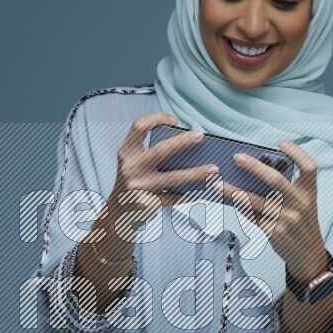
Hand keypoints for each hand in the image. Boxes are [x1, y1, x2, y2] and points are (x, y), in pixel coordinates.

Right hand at [88, 111, 219, 244]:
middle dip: (183, 142)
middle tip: (201, 136)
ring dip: (196, 173)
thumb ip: (151, 154)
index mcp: (126, 153)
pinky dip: (189, 194)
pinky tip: (202, 192)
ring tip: (214, 169)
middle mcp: (130, 168)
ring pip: (173, 178)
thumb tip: (189, 147)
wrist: (118, 214)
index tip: (175, 121)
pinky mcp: (147, 203)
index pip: (138, 127)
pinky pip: (174, 197)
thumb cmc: (134, 183)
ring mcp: (139, 187)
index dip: (156, 118)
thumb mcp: (134, 165)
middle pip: (160, 150)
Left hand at [212, 140, 327, 282]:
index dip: (296, 152)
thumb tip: (257, 169)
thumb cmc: (302, 223)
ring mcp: (285, 219)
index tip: (281, 143)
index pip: (309, 167)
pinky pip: (251, 216)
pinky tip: (228, 200)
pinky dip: (239, 207)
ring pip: (255, 201)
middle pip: (275, 180)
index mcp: (309, 193)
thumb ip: (288, 188)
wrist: (308, 255)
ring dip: (233, 191)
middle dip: (254, 167)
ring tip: (217, 184)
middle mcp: (300, 204)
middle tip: (236, 157)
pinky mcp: (273, 232)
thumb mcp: (304, 203)